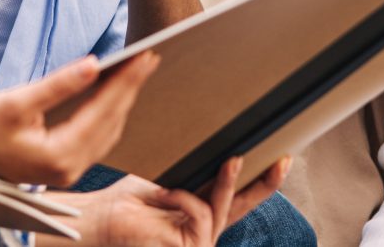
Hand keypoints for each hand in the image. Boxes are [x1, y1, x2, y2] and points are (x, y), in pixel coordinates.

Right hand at [0, 52, 157, 186]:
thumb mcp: (17, 102)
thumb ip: (58, 85)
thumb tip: (94, 65)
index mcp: (58, 156)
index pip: (102, 112)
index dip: (125, 82)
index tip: (144, 56)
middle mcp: (70, 168)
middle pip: (111, 120)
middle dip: (132, 86)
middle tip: (150, 55)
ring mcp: (71, 169)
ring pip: (110, 128)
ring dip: (125, 97)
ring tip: (139, 68)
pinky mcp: (69, 163)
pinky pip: (100, 134)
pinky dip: (112, 109)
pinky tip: (118, 89)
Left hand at [57, 157, 290, 246]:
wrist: (101, 220)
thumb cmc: (125, 200)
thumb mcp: (169, 177)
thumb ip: (195, 172)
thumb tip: (221, 147)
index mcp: (199, 211)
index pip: (237, 197)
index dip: (262, 181)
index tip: (281, 158)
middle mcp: (204, 229)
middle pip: (242, 205)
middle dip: (265, 184)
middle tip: (282, 160)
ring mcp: (199, 242)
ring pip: (221, 206)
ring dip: (221, 181)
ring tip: (228, 159)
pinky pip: (200, 212)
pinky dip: (185, 198)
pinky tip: (167, 192)